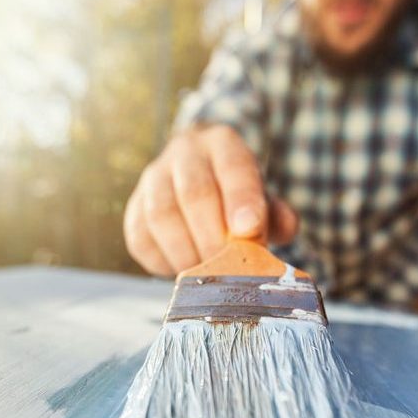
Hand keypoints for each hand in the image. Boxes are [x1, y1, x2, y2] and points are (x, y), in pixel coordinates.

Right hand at [124, 125, 298, 275]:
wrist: (200, 179)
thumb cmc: (237, 197)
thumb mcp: (262, 198)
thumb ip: (275, 213)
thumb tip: (285, 228)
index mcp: (222, 143)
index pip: (233, 167)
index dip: (241, 200)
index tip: (249, 230)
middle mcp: (183, 153)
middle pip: (194, 193)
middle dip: (213, 237)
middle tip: (229, 267)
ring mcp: (152, 178)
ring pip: (161, 216)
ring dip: (186, 252)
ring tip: (205, 274)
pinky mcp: (133, 209)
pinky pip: (140, 238)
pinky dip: (162, 261)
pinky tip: (182, 269)